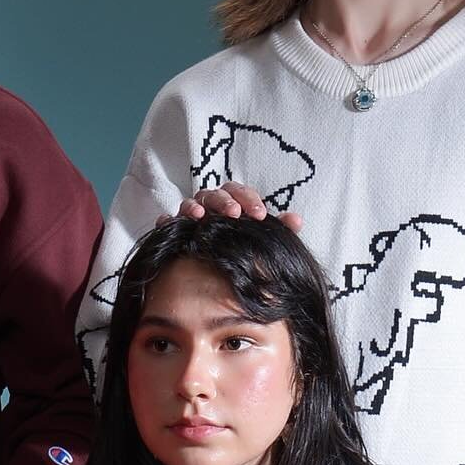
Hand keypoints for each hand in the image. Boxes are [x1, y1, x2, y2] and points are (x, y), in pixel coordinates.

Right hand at [162, 182, 304, 234]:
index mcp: (231, 203)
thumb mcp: (260, 237)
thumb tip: (297, 220)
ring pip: (190, 203)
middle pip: (214, 193)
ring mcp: (190, 216)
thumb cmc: (238, 247)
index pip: (239, 192)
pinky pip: (167, 220)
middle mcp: (209, 206)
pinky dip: (168, 220)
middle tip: (235, 214)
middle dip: (224, 201)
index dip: (249, 199)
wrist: (213, 273)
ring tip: (200, 217)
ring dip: (195, 206)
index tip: (260, 214)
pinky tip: (171, 224)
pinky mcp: (173, 230)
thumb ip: (277, 228)